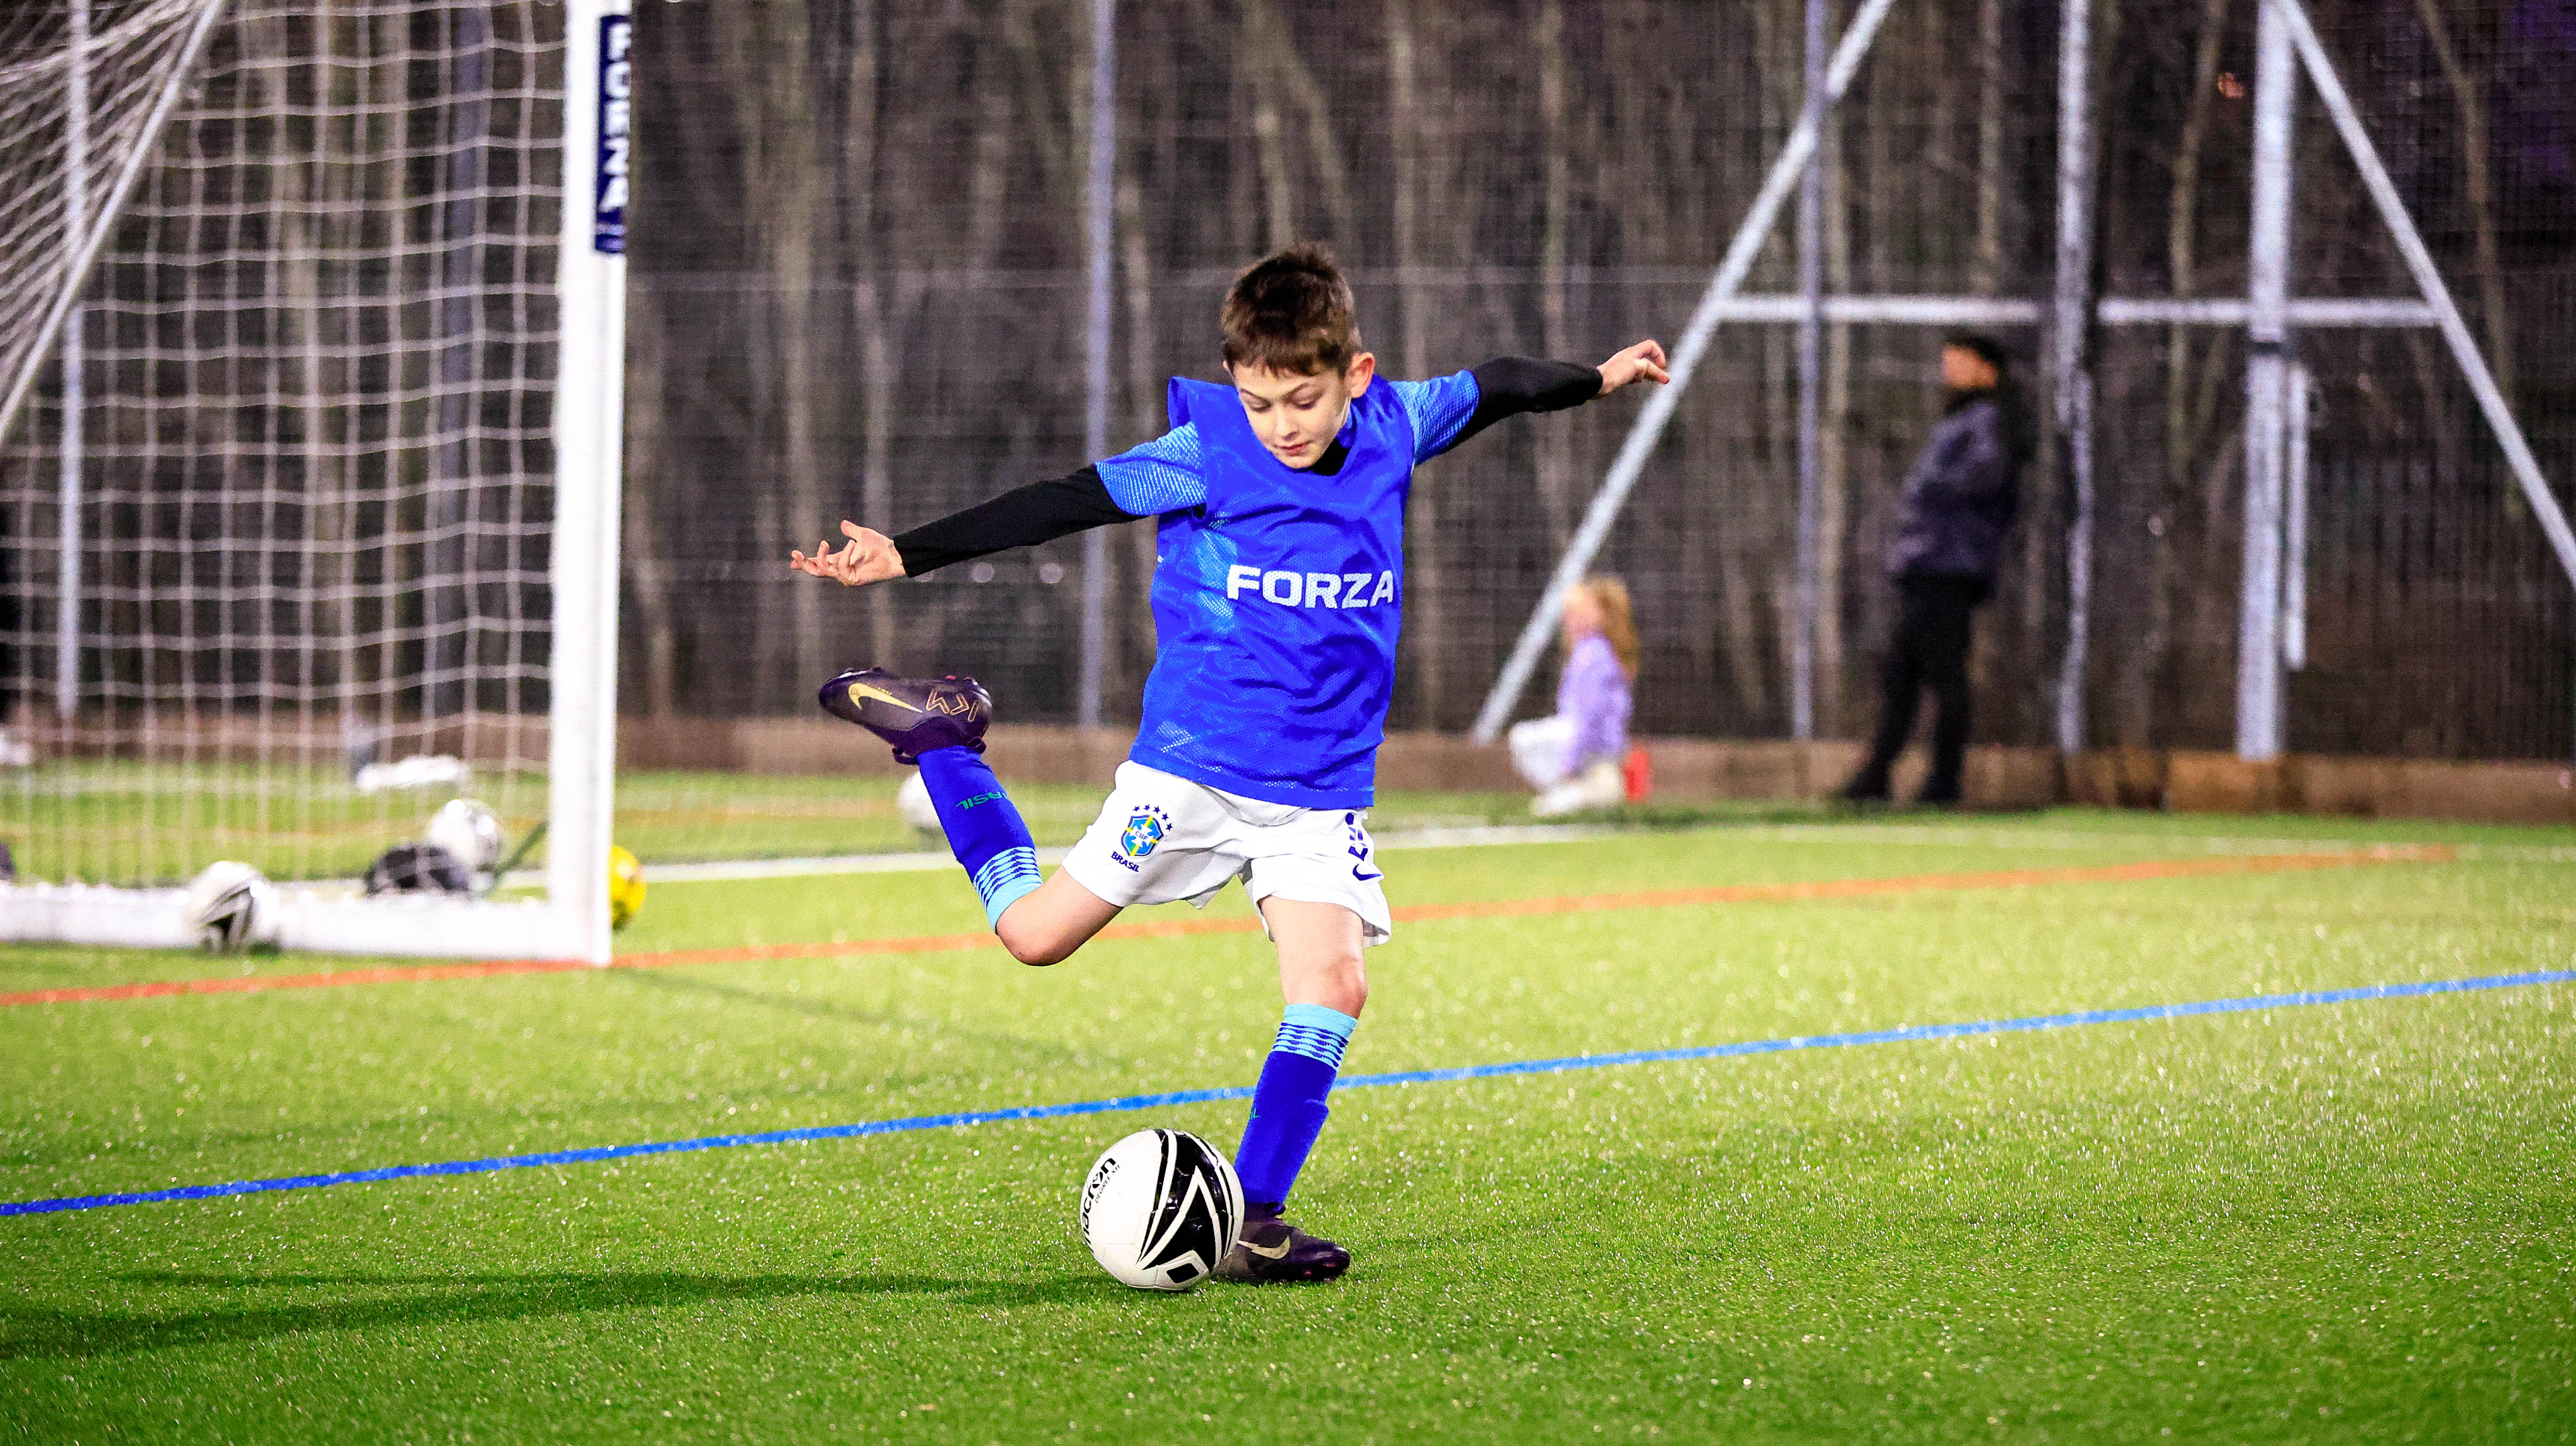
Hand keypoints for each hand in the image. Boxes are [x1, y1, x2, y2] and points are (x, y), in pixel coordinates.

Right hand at [788, 520, 904, 586]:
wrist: (893, 554)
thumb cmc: (880, 547)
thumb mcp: (862, 535)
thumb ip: (851, 531)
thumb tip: (843, 524)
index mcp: (840, 561)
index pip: (819, 563)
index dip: (806, 562)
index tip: (792, 560)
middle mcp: (841, 570)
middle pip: (816, 572)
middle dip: (804, 565)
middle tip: (795, 554)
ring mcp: (846, 577)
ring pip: (824, 570)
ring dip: (821, 556)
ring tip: (824, 542)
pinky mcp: (853, 580)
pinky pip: (841, 568)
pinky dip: (844, 555)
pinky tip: (851, 545)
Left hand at [1596, 339, 1670, 396]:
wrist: (1598, 384)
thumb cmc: (1614, 374)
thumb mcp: (1636, 367)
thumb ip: (1647, 367)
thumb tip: (1656, 371)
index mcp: (1633, 352)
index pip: (1651, 346)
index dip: (1659, 354)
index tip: (1662, 366)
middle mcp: (1629, 357)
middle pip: (1647, 360)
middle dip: (1656, 369)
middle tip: (1664, 380)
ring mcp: (1624, 366)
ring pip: (1641, 368)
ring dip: (1649, 374)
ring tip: (1656, 382)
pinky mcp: (1620, 375)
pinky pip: (1633, 375)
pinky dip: (1639, 378)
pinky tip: (1637, 382)